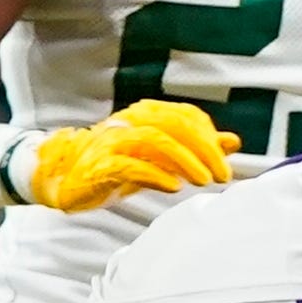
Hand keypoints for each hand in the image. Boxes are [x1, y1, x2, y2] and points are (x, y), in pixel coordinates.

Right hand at [20, 100, 238, 212]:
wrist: (67, 180)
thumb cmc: (120, 166)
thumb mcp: (162, 157)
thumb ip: (196, 147)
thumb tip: (233, 141)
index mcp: (144, 116)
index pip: (185, 115)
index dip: (209, 134)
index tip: (226, 158)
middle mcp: (128, 122)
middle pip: (174, 125)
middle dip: (204, 149)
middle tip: (223, 175)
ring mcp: (112, 142)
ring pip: (154, 140)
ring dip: (185, 161)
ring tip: (204, 181)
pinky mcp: (99, 165)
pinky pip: (129, 165)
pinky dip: (155, 175)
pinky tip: (174, 187)